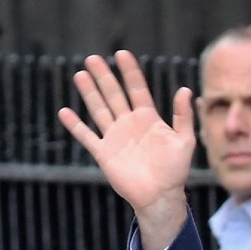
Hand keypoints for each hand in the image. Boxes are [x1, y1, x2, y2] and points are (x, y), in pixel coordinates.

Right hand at [57, 51, 194, 249]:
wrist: (160, 195)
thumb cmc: (175, 170)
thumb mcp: (185, 140)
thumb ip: (184, 116)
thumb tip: (186, 90)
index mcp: (149, 119)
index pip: (137, 89)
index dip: (130, 72)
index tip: (122, 54)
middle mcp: (129, 124)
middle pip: (114, 95)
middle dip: (104, 77)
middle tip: (93, 58)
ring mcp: (115, 137)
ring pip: (99, 109)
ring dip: (89, 93)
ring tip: (80, 74)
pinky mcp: (104, 153)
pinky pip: (87, 136)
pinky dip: (75, 125)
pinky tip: (65, 112)